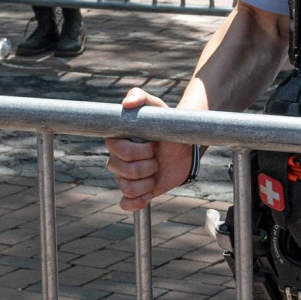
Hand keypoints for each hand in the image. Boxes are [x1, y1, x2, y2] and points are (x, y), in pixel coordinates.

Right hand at [105, 89, 197, 211]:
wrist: (183, 146)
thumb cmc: (165, 124)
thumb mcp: (156, 107)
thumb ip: (140, 97)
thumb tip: (126, 103)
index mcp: (117, 141)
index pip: (119, 152)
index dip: (138, 152)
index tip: (153, 145)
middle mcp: (117, 159)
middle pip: (123, 172)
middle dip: (147, 166)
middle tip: (157, 158)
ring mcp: (124, 176)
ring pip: (126, 188)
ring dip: (147, 183)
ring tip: (157, 172)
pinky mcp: (135, 190)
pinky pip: (126, 202)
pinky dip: (136, 202)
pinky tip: (149, 194)